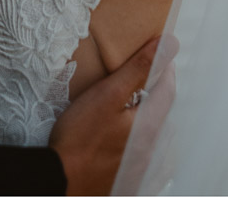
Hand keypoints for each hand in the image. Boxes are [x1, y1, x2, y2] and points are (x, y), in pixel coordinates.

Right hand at [50, 36, 163, 195]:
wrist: (58, 183)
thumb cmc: (78, 139)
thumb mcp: (107, 94)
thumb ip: (139, 68)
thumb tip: (169, 44)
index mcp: (150, 125)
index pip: (168, 89)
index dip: (164, 69)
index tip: (157, 55)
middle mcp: (152, 149)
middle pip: (163, 112)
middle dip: (156, 92)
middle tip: (141, 76)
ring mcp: (141, 168)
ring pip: (155, 135)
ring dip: (149, 116)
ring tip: (132, 104)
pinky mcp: (128, 181)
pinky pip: (146, 159)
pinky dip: (142, 143)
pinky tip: (130, 138)